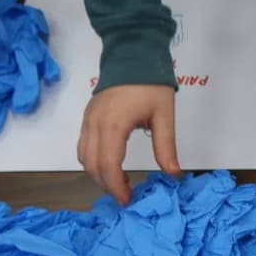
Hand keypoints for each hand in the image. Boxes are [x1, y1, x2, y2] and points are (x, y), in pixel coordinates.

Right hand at [78, 84, 179, 205]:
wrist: (133, 54)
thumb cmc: (151, 85)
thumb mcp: (164, 116)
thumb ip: (166, 147)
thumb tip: (173, 174)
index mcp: (114, 125)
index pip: (108, 165)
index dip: (116, 186)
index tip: (128, 200)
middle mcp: (94, 124)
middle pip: (91, 165)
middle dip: (106, 184)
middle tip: (125, 195)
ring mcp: (87, 120)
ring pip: (83, 156)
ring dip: (97, 174)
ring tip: (119, 182)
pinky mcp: (87, 116)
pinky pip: (83, 145)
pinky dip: (93, 160)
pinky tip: (110, 165)